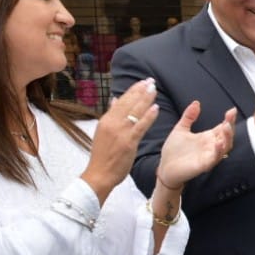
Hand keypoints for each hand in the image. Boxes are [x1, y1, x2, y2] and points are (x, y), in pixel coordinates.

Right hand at [81, 79, 158, 201]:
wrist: (99, 174)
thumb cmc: (102, 156)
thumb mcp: (102, 132)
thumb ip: (110, 116)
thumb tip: (114, 100)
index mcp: (106, 120)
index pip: (121, 101)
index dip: (132, 91)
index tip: (142, 82)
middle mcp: (112, 123)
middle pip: (128, 103)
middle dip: (140, 90)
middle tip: (151, 81)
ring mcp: (120, 132)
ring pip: (135, 111)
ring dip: (146, 99)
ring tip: (154, 89)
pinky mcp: (128, 142)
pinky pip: (140, 127)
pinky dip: (148, 116)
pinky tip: (155, 108)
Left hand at [158, 105, 237, 187]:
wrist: (164, 168)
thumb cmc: (173, 151)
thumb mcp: (180, 129)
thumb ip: (189, 116)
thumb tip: (196, 102)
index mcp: (207, 137)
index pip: (222, 127)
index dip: (229, 119)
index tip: (232, 110)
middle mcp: (211, 146)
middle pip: (227, 136)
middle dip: (231, 126)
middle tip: (230, 115)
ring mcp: (209, 156)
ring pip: (225, 147)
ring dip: (228, 137)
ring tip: (227, 127)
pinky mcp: (204, 165)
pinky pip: (215, 158)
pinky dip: (218, 151)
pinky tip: (218, 143)